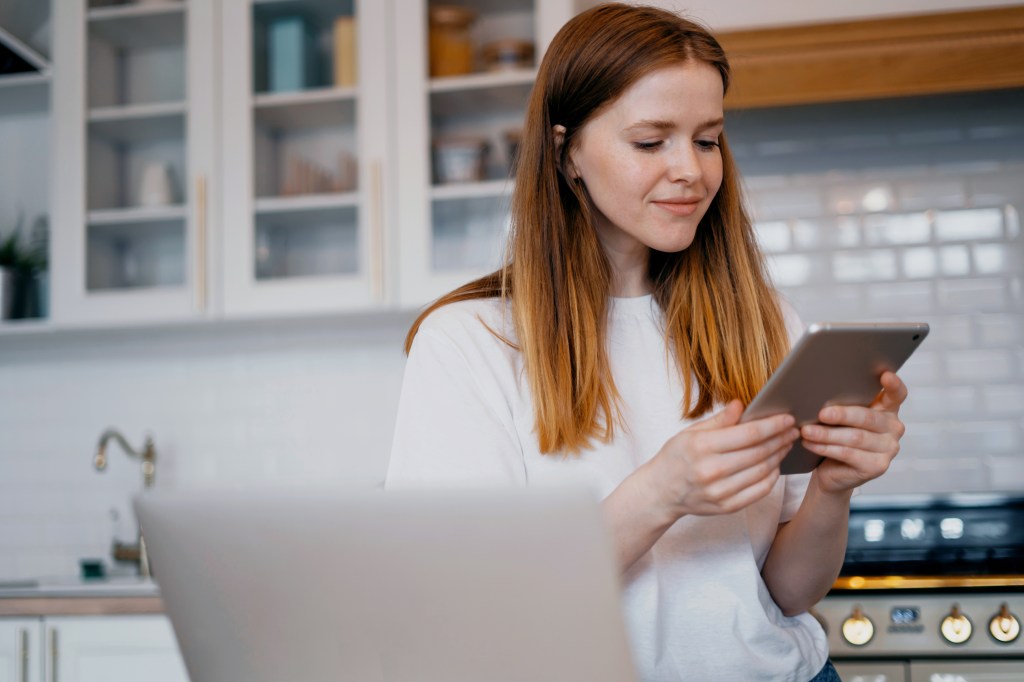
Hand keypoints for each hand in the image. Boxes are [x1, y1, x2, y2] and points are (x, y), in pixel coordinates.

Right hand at [647, 400, 799, 518]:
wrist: (660, 492)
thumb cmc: (675, 458)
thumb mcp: (690, 433)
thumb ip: (719, 421)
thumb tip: (741, 405)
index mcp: (702, 446)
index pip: (749, 434)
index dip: (772, 425)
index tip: (787, 418)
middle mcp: (711, 470)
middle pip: (759, 452)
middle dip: (781, 438)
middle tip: (793, 429)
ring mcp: (720, 491)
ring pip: (763, 471)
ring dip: (779, 455)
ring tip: (786, 444)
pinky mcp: (727, 506)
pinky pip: (759, 491)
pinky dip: (772, 476)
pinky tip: (775, 465)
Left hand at [801, 371, 907, 493]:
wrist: (833, 471)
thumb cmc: (836, 436)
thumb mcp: (841, 417)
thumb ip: (843, 404)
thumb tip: (820, 391)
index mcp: (887, 409)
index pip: (897, 394)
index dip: (893, 385)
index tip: (885, 375)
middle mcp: (893, 428)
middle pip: (867, 417)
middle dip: (842, 415)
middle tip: (821, 414)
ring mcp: (889, 448)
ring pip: (855, 437)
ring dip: (827, 434)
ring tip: (807, 431)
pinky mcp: (878, 466)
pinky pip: (849, 454)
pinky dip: (826, 448)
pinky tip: (810, 444)